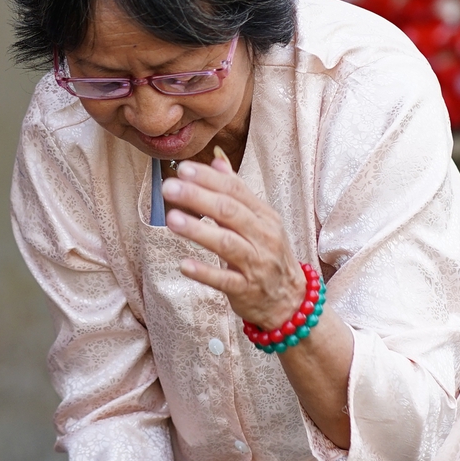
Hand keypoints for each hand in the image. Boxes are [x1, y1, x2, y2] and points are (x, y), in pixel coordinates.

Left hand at [160, 149, 307, 331]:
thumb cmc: (268, 255)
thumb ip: (237, 192)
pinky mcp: (246, 290)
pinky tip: (184, 265)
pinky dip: (205, 272)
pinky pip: (225, 280)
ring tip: (172, 219)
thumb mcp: (259, 221)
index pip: (236, 191)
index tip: (183, 169)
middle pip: (229, 212)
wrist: (289, 300)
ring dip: (198, 231)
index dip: (209, 179)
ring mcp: (256, 264)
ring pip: (227, 243)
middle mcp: (263, 237)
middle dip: (198, 197)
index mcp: (265, 216)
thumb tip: (217, 160)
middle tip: (170, 188)